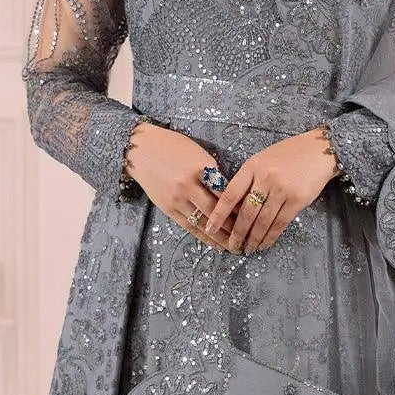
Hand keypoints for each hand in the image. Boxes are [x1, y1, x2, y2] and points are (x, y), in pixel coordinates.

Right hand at [123, 119, 236, 247]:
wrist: (141, 150)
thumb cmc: (173, 147)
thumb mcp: (198, 154)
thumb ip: (213, 174)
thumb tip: (232, 195)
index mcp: (200, 168)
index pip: (225, 192)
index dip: (240, 207)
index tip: (252, 217)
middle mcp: (187, 186)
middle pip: (215, 211)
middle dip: (233, 227)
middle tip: (248, 237)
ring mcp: (176, 199)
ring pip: (203, 223)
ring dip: (220, 237)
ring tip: (234, 247)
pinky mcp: (167, 209)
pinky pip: (189, 227)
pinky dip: (203, 237)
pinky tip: (215, 244)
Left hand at [200, 127, 339, 252]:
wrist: (319, 150)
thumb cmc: (288, 154)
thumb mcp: (262, 160)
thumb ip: (248, 179)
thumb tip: (234, 207)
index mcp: (252, 167)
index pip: (230, 195)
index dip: (219, 214)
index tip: (210, 228)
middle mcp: (265, 179)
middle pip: (246, 213)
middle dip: (237, 234)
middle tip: (232, 246)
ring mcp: (282, 190)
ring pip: (262, 221)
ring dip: (253, 239)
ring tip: (247, 249)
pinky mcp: (297, 200)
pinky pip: (279, 224)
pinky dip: (270, 237)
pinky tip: (264, 244)